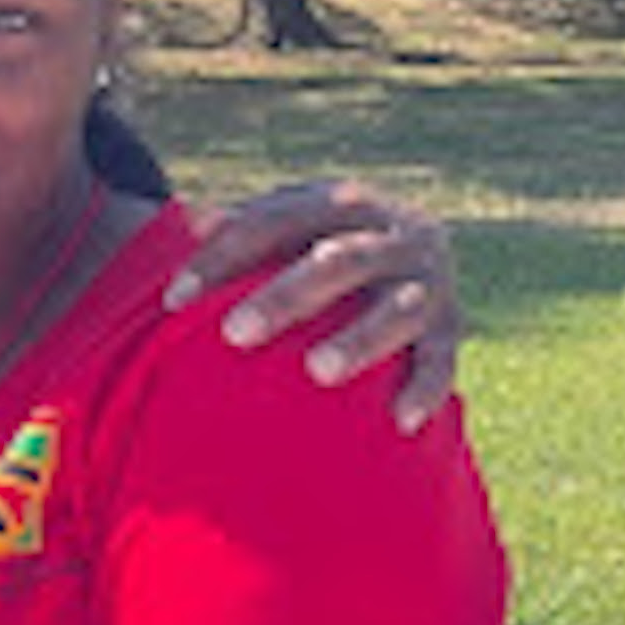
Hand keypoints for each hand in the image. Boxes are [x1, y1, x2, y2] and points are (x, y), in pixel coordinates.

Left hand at [166, 175, 462, 432]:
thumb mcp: (287, 230)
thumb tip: (184, 234)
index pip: (273, 223)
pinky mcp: (453, 326)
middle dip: (286, 296)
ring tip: (317, 372)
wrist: (415, 248)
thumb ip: (241, 235)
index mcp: (340, 202)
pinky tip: (399, 422)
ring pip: (398, 311)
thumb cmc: (317, 249)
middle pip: (339, 261)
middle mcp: (393, 234)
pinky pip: (442, 361)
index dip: (221, 257)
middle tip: (233, 333)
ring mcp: (429, 281)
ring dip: (360, 339)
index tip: (172, 301)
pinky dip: (425, 388)